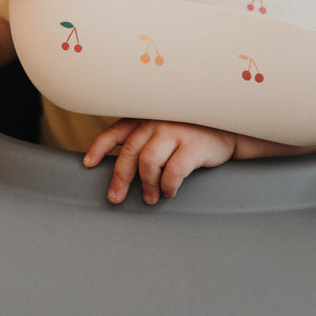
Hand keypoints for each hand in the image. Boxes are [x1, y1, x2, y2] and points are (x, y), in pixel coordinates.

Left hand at [83, 118, 237, 204]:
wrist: (228, 128)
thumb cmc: (191, 131)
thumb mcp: (164, 128)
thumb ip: (144, 139)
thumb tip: (122, 167)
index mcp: (145, 118)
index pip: (116, 131)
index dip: (99, 147)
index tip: (88, 163)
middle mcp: (156, 122)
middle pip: (129, 153)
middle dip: (119, 179)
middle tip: (116, 198)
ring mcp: (173, 132)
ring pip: (147, 163)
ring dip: (147, 185)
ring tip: (151, 197)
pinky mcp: (192, 146)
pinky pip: (172, 172)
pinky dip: (167, 186)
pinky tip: (169, 192)